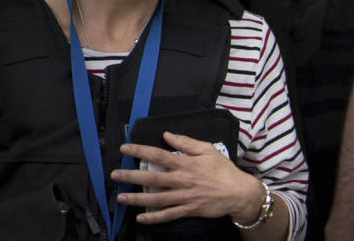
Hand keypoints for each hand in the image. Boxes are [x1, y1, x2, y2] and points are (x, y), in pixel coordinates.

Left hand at [113, 131, 265, 225]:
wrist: (238, 192)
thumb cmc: (224, 170)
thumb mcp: (208, 150)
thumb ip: (187, 143)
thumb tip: (168, 135)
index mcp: (187, 164)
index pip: (159, 156)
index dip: (141, 151)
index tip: (126, 148)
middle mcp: (183, 180)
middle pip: (153, 178)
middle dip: (132, 176)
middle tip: (115, 175)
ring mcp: (185, 196)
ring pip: (157, 199)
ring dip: (137, 198)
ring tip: (121, 197)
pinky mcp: (189, 209)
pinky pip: (168, 215)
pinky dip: (154, 218)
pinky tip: (141, 218)